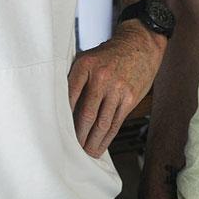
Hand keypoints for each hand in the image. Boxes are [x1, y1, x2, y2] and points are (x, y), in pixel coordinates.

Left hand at [68, 20, 164, 156]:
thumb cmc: (109, 55)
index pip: (70, 98)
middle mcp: (101, 77)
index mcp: (85, 66)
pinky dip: (107, 137)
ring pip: (102, 123)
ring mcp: (117, 88)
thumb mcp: (88, 58)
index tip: (58, 132)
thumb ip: (76, 79)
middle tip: (71, 149)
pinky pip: (116, 122)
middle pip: (86, 115)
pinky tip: (101, 145)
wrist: (140, 45)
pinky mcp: (130, 98)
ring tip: (86, 153)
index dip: (64, 119)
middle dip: (78, 136)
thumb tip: (62, 109)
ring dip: (93, 142)